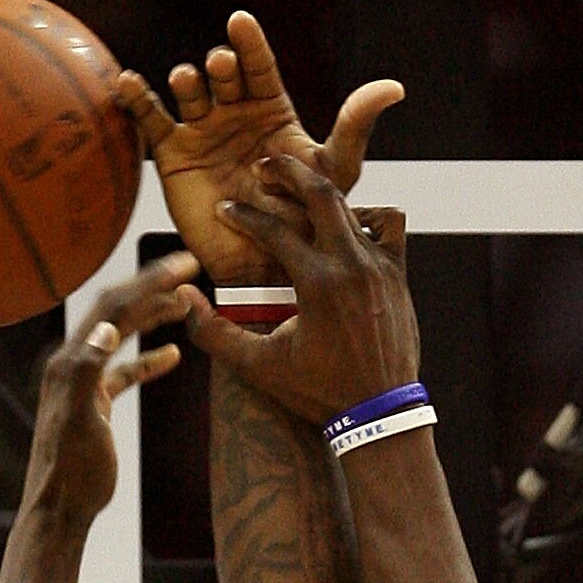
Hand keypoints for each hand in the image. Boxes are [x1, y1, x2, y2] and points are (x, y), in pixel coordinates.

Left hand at [1, 252, 197, 582]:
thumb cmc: (71, 473)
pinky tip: (173, 356)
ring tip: (185, 302)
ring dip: (153, 316)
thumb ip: (89, 371)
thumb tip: (109, 328)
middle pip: (118, 312)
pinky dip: (147, 361)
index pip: (114, 307)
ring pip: (122, 336)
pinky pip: (124, 373)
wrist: (59, 512)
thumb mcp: (82, 420)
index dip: (148, 282)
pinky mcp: (95, 405)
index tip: (182, 264)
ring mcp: (85, 383)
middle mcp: (74, 363)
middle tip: (188, 267)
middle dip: (153, 287)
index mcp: (71, 361)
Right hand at [116, 10, 401, 283]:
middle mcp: (234, 115)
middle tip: (222, 68)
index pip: (258, 67)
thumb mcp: (333, 173)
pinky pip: (151, 120)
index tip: (240, 22)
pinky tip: (127, 84)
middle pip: (223, 75)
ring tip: (188, 83)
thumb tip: (393, 87)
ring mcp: (202, 132)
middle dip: (222, 66)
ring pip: (189, 92)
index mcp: (270, 111)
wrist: (265, 273)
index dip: (250, 44)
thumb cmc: (304, 224)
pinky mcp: (173, 157)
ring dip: (187, 80)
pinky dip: (137, 99)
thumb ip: (353, 128)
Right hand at [182, 158, 420, 426]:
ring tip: (300, 192)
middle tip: (265, 167)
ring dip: (322, 194)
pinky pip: (388, 224)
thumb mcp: (260, 367)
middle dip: (288, 172)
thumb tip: (183, 298)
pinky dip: (366, 218)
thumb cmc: (318, 393)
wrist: (379, 415)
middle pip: (320, 192)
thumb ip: (216, 333)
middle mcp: (351, 266)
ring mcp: (380, 266)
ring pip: (351, 206)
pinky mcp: (398, 273)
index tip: (225, 208)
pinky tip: (345, 228)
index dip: (244, 215)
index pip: (274, 229)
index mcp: (317, 284)